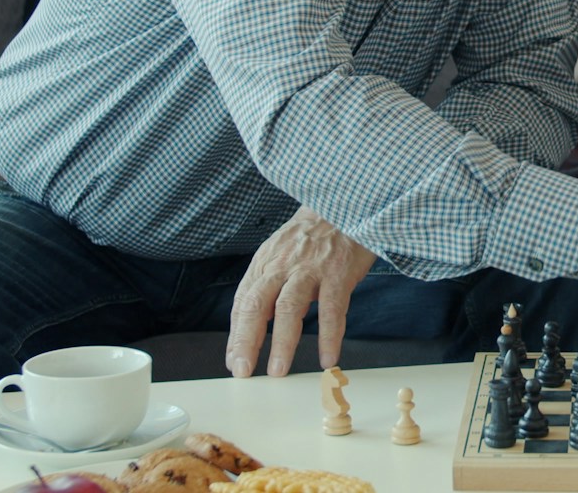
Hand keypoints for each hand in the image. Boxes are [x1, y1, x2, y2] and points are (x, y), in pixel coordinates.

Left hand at [225, 207, 376, 378]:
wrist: (345, 205)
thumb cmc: (312, 236)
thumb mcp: (280, 254)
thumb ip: (265, 286)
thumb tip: (249, 326)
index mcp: (265, 263)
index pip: (243, 302)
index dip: (236, 334)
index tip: (233, 361)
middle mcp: (283, 265)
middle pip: (257, 305)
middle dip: (247, 340)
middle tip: (242, 370)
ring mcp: (310, 268)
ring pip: (289, 307)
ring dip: (282, 342)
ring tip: (278, 370)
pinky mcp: (338, 272)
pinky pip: (332, 308)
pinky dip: (330, 335)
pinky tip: (328, 357)